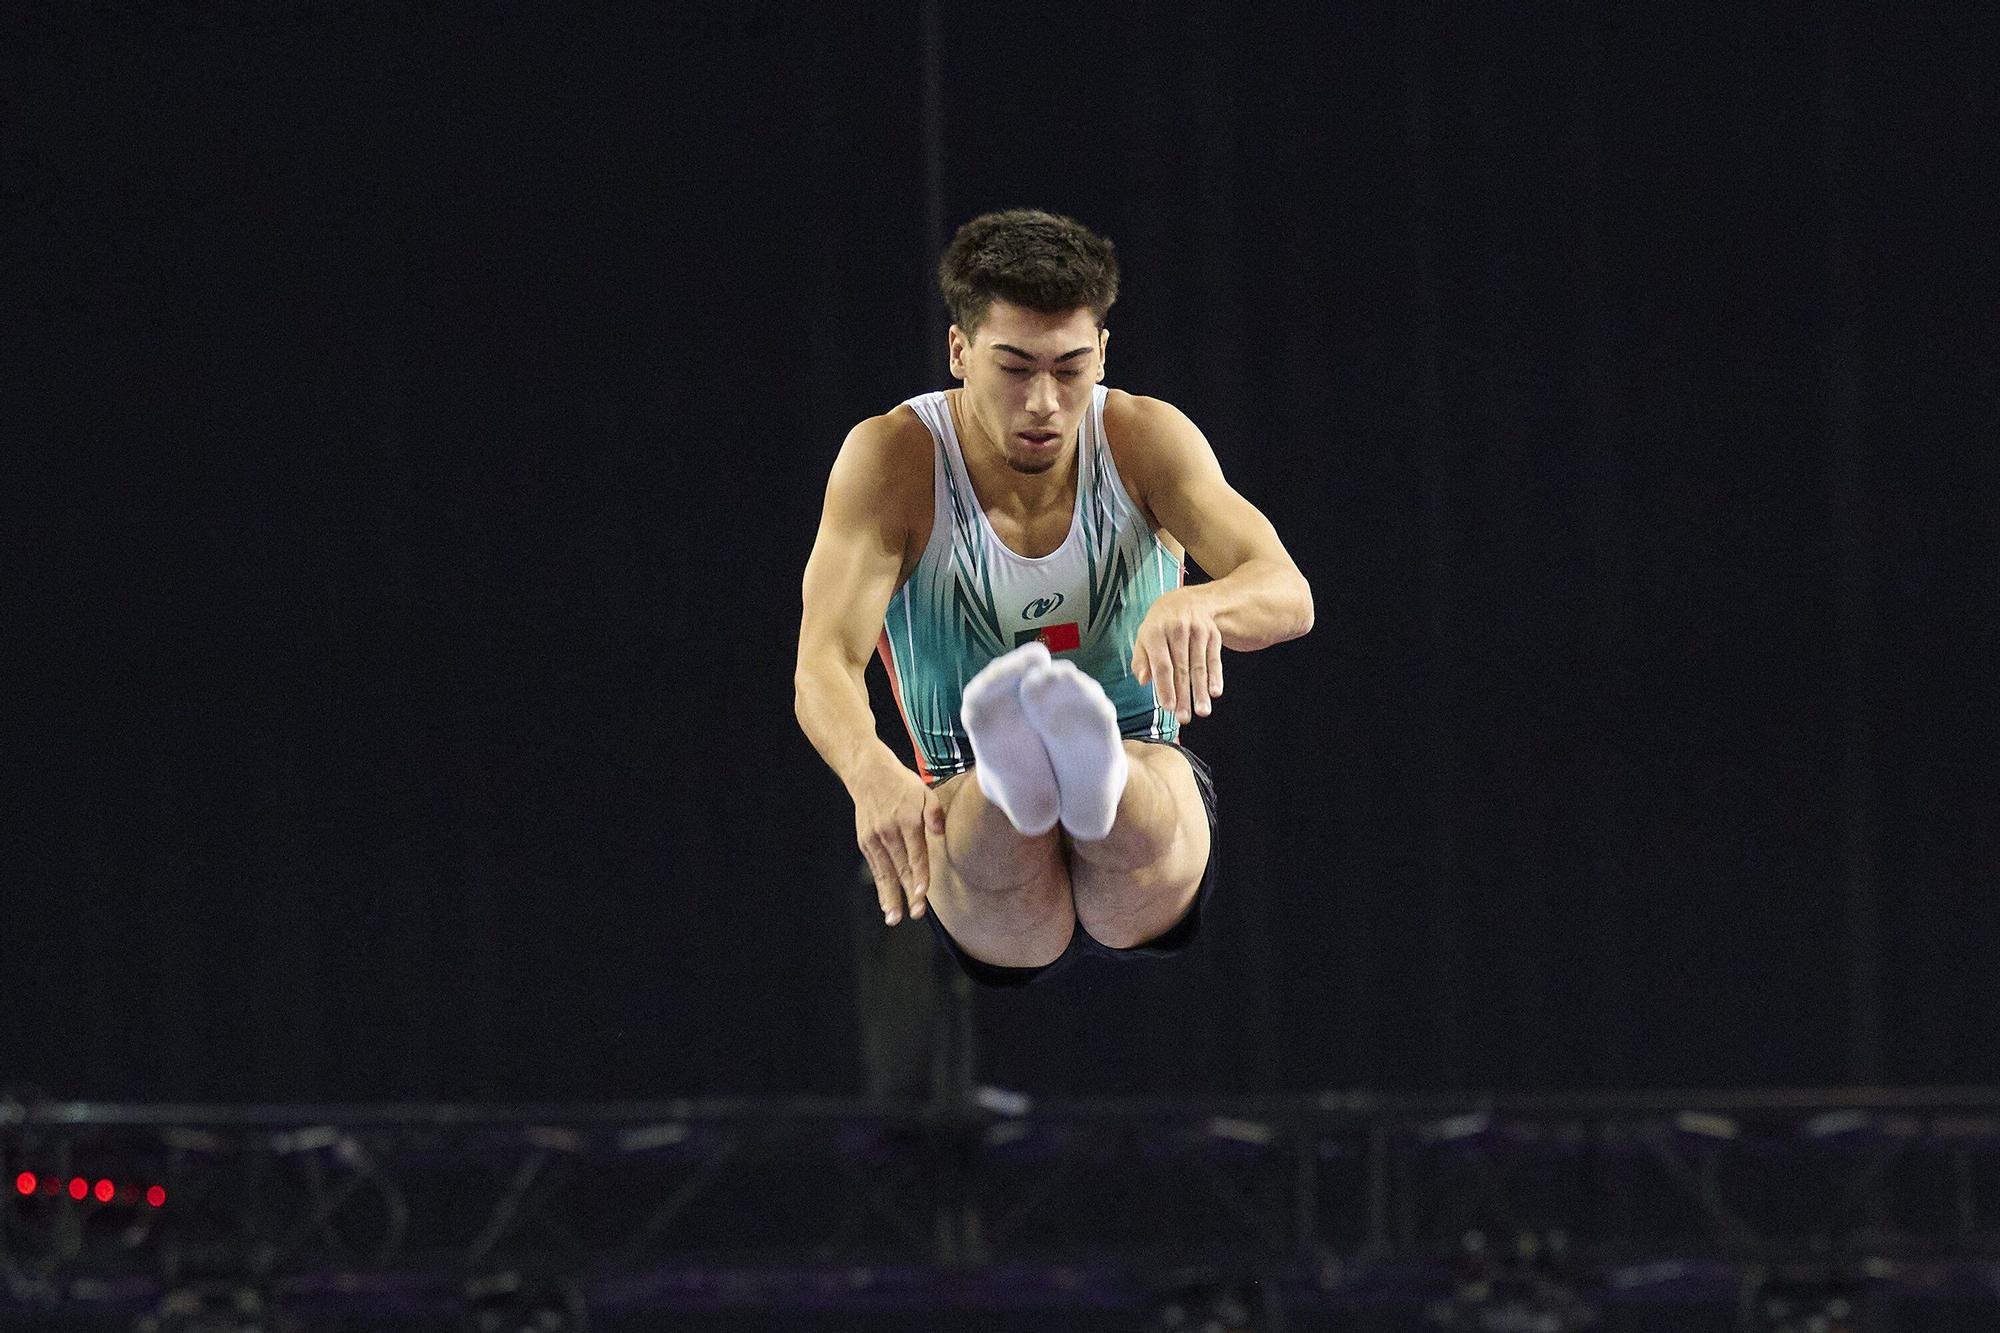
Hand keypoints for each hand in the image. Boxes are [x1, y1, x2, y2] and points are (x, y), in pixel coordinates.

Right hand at [848, 759, 945, 925]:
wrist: (868, 774)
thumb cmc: (902, 785)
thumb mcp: (925, 791)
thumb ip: (934, 813)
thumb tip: (940, 832)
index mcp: (908, 820)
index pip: (916, 854)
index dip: (920, 875)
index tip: (922, 894)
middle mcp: (890, 831)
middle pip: (900, 867)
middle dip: (907, 893)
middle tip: (915, 914)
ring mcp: (875, 837)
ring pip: (884, 872)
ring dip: (890, 897)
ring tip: (895, 918)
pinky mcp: (865, 841)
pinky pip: (876, 867)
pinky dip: (880, 886)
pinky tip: (886, 902)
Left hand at [1130, 587, 1223, 724]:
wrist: (1186, 600)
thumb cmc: (1160, 625)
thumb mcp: (1144, 636)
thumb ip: (1140, 659)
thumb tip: (1142, 681)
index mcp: (1155, 631)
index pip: (1162, 665)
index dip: (1165, 687)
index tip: (1168, 707)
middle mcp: (1177, 629)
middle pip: (1181, 669)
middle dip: (1184, 696)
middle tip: (1184, 718)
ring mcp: (1197, 631)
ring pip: (1199, 666)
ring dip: (1201, 691)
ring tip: (1202, 712)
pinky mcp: (1212, 634)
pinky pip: (1214, 659)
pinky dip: (1216, 677)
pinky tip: (1215, 692)